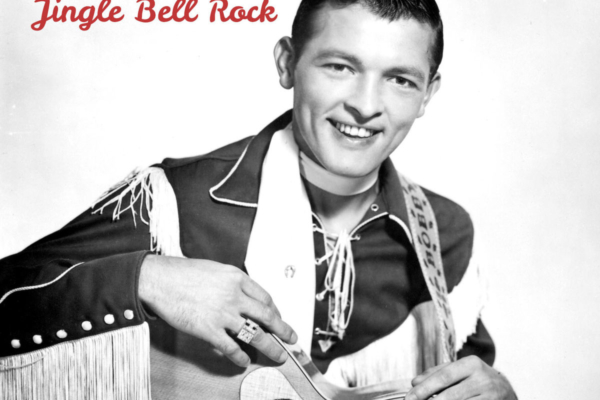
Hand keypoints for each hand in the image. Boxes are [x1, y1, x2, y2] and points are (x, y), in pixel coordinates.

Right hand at [138, 255, 297, 366]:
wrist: (159, 279)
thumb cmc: (183, 273)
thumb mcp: (216, 270)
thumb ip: (232, 283)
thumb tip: (243, 297)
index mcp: (237, 278)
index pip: (265, 297)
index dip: (275, 311)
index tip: (278, 318)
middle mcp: (235, 296)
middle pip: (267, 316)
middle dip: (283, 330)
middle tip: (291, 337)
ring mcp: (223, 314)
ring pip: (255, 334)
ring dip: (269, 347)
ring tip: (278, 355)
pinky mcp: (209, 329)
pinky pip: (231, 347)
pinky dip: (239, 357)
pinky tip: (243, 361)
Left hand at [406, 356, 516, 399]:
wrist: (506, 392)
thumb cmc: (476, 380)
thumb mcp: (460, 371)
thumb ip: (437, 373)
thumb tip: (414, 382)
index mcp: (471, 364)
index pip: (443, 377)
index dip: (424, 389)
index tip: (409, 397)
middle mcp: (482, 379)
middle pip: (449, 395)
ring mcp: (490, 396)